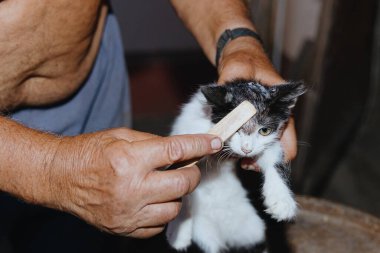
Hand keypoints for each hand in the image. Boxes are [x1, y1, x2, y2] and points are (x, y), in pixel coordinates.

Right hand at [46, 128, 221, 237]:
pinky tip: (153, 200)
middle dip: (192, 173)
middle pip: (182, 184)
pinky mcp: (123, 228)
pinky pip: (157, 226)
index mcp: (130, 160)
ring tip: (166, 184)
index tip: (214, 143)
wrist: (61, 176)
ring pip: (174, 208)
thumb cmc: (90, 152)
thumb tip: (182, 149)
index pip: (177, 151)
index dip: (200, 145)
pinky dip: (161, 212)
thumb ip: (154, 143)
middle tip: (189, 166)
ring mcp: (128, 212)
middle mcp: (131, 188)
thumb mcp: (121, 136)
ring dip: (177, 194)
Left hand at [217, 36, 296, 161]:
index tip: (261, 160)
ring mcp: (264, 116)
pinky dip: (246, 145)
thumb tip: (221, 102)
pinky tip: (234, 148)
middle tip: (246, 164)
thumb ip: (231, 84)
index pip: (286, 133)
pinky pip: (252, 136)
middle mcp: (275, 112)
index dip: (278, 152)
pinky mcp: (252, 118)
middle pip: (276, 144)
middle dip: (263, 158)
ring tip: (241, 161)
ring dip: (255, 154)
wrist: (239, 53)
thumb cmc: (244, 57)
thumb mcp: (238, 68)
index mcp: (280, 102)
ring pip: (264, 143)